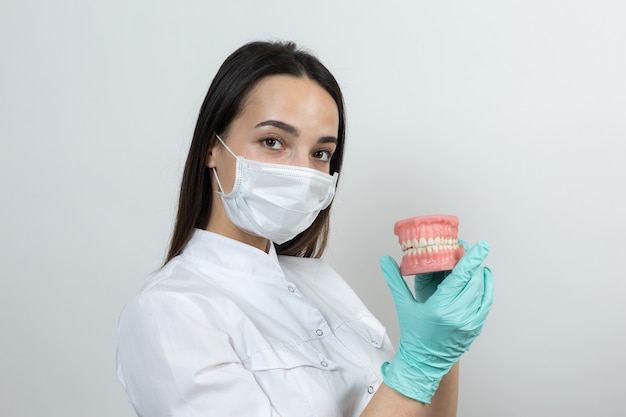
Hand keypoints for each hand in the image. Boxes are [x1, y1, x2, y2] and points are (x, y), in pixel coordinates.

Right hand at [380, 241, 493, 403]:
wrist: (422, 363)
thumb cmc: (413, 334)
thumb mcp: (403, 305)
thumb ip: (394, 280)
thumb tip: (385, 260)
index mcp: (440, 307)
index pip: (461, 277)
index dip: (472, 259)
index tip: (481, 246)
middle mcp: (458, 315)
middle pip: (474, 282)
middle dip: (475, 265)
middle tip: (471, 253)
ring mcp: (469, 323)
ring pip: (483, 292)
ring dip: (482, 276)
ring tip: (477, 265)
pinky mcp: (475, 329)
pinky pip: (485, 305)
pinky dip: (486, 291)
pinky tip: (482, 282)